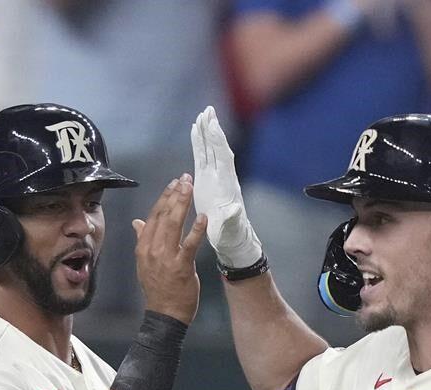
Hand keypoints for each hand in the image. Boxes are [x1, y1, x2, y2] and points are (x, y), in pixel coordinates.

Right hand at [131, 174, 205, 323]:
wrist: (164, 314)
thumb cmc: (158, 288)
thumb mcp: (145, 263)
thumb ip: (142, 240)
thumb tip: (137, 222)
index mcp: (143, 247)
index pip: (153, 217)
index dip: (164, 198)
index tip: (173, 184)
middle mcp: (152, 250)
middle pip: (163, 216)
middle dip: (174, 195)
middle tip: (185, 179)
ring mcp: (165, 258)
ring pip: (173, 225)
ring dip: (182, 204)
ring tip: (190, 188)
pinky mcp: (181, 267)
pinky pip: (189, 244)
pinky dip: (196, 230)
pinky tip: (203, 217)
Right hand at [190, 106, 262, 270]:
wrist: (230, 237)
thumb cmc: (231, 233)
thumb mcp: (231, 226)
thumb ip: (232, 218)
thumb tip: (235, 210)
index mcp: (227, 183)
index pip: (222, 157)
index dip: (217, 141)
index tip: (212, 125)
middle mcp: (222, 176)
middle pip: (217, 147)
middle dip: (212, 129)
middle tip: (208, 111)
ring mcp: (214, 176)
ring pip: (209, 149)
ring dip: (205, 132)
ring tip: (201, 116)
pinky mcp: (206, 180)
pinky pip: (201, 158)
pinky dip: (198, 144)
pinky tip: (195, 133)